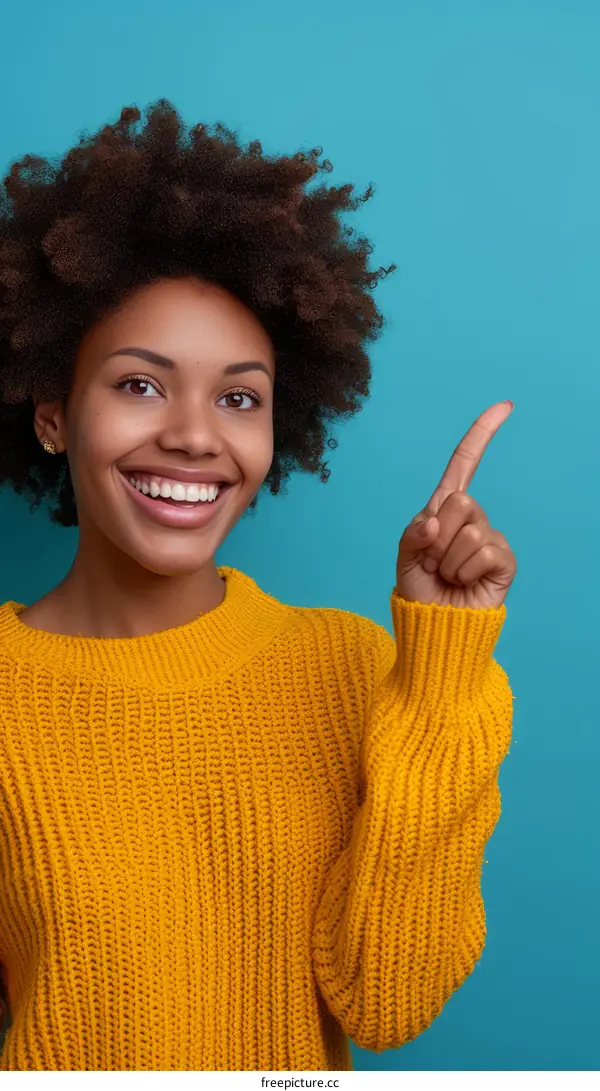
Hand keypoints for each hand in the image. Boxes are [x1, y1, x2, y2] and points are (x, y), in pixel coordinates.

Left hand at [395, 401, 516, 609]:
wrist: (436, 628)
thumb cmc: (420, 592)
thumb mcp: (403, 560)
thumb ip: (412, 534)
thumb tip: (436, 521)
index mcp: (442, 510)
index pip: (464, 464)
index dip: (482, 434)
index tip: (505, 406)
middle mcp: (470, 518)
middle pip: (459, 501)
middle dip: (437, 536)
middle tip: (433, 562)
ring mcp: (489, 537)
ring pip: (469, 530)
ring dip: (448, 560)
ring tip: (447, 576)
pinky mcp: (504, 559)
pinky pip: (482, 551)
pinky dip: (464, 571)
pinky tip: (464, 582)